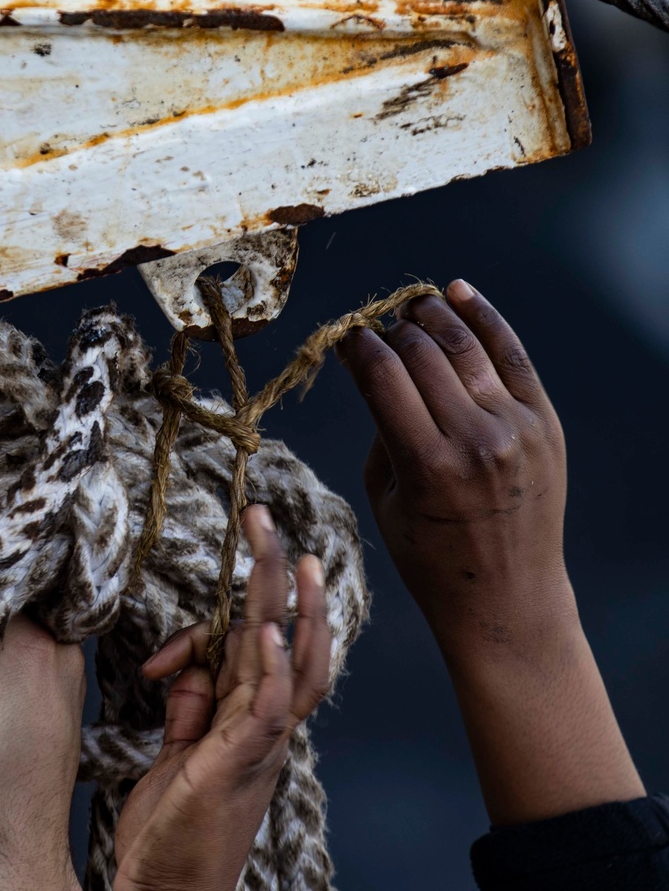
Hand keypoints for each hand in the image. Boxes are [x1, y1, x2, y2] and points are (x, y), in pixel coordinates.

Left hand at [116, 505, 331, 890]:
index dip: (241, 606)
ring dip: (291, 606)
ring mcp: (259, 748)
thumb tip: (189, 666)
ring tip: (290, 552)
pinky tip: (268, 628)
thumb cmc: (170, 837)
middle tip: (268, 520)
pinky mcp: (241, 768)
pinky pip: (269, 710)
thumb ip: (189, 709)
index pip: (259, 649)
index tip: (225, 569)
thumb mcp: (174, 758)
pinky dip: (274, 668)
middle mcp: (265, 731)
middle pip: (286, 639)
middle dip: (278, 577)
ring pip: (291, 664)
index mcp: (249, 725)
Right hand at [337, 280, 573, 659]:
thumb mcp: (388, 500)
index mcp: (426, 465)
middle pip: (421, 354)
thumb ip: (383, 432)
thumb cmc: (431, 557)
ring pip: (465, 345)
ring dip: (432, 316)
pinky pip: (512, 354)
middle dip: (390, 332)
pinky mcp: (544, 423)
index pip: (382, 376)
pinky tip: (459, 294)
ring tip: (412, 306)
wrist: (507, 596)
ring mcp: (516, 428)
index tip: (346, 338)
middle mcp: (475, 440)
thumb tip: (381, 368)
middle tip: (375, 327)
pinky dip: (483, 318)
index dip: (357, 347)